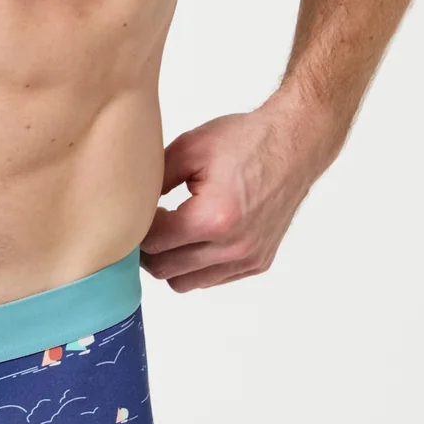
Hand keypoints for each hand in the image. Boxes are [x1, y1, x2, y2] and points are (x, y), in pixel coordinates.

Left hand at [139, 103, 327, 293]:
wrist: (294, 143)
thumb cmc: (246, 140)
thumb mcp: (188, 149)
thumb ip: (153, 182)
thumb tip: (129, 207)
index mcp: (212, 218)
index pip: (154, 243)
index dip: (136, 229)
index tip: (134, 214)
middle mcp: (233, 247)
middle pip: (165, 269)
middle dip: (149, 249)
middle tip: (147, 224)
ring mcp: (248, 258)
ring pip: (187, 282)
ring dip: (172, 262)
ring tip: (172, 231)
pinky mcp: (259, 262)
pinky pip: (214, 279)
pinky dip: (199, 266)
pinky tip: (198, 237)